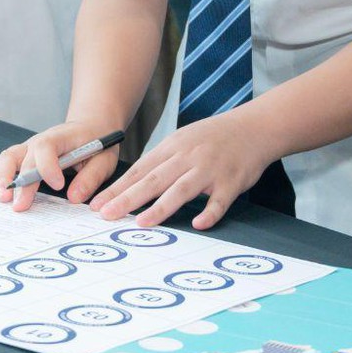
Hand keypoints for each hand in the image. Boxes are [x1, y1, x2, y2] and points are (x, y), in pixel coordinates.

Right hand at [0, 119, 122, 211]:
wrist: (89, 126)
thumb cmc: (97, 142)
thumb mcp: (104, 158)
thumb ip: (90, 177)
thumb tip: (74, 197)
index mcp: (61, 137)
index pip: (47, 148)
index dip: (49, 167)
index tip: (58, 186)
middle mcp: (39, 141)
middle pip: (22, 157)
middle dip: (19, 182)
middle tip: (19, 204)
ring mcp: (28, 148)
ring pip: (7, 158)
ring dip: (0, 177)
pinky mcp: (22, 156)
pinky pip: (2, 162)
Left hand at [91, 110, 278, 230]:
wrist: (253, 128)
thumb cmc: (213, 138)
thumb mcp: (183, 141)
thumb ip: (161, 162)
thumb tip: (132, 185)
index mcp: (173, 147)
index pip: (140, 170)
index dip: (118, 188)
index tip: (98, 204)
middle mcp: (188, 157)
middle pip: (153, 179)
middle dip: (127, 198)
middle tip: (107, 214)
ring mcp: (210, 169)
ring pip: (181, 189)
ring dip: (160, 207)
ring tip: (141, 223)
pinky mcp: (231, 182)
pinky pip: (219, 200)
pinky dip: (209, 212)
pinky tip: (198, 224)